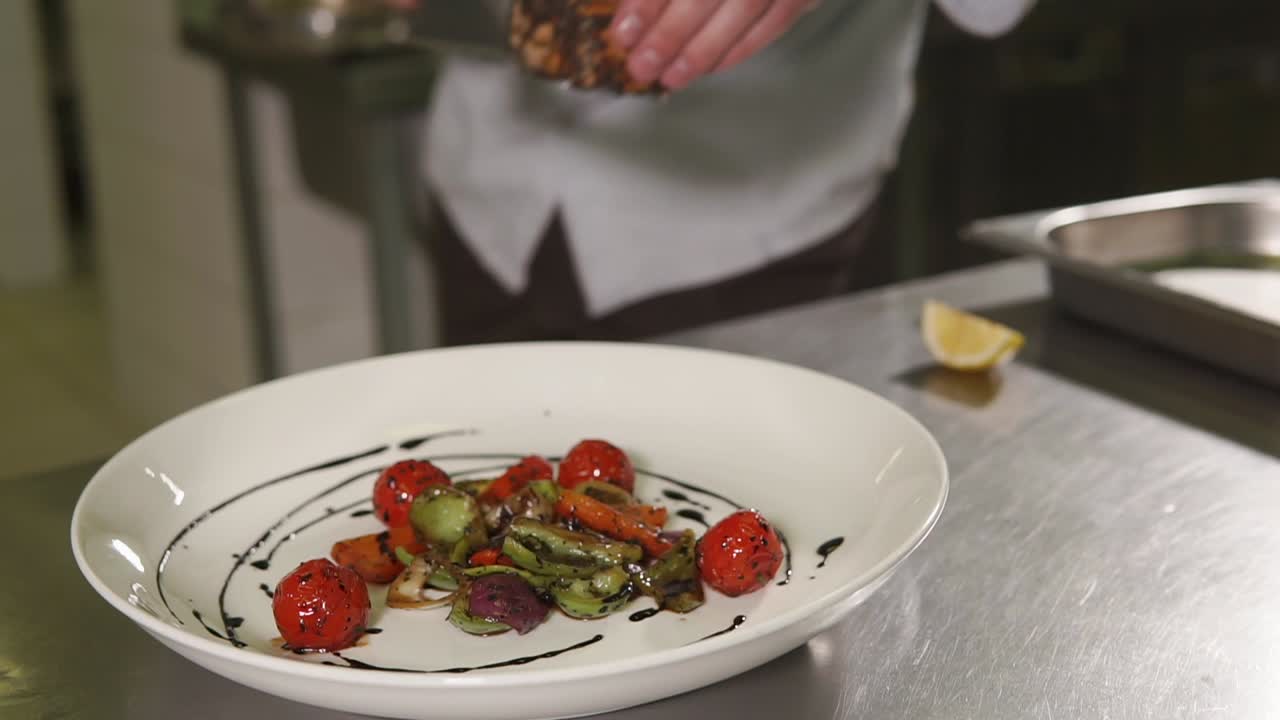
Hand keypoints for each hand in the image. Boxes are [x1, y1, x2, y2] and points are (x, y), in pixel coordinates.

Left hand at [610, 0, 818, 90]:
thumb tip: (630, 12)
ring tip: (670, 77)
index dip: (648, 2)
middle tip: (642, 65)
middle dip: (670, 33)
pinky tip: (710, 66)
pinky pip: (775, 21)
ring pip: (743, 9)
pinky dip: (740, 48)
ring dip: (703, 50)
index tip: (624, 31)